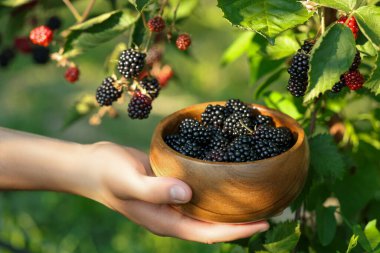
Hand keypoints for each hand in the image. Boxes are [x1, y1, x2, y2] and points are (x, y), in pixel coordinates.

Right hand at [86, 142, 269, 243]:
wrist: (93, 165)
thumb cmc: (107, 174)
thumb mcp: (128, 181)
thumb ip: (154, 190)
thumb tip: (186, 194)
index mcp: (166, 221)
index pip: (207, 233)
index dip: (235, 231)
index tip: (262, 222)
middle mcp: (173, 214)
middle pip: (213, 225)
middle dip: (240, 221)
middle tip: (270, 208)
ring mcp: (173, 200)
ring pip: (207, 209)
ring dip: (230, 206)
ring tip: (256, 195)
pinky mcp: (172, 185)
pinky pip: (199, 191)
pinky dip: (215, 188)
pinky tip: (227, 176)